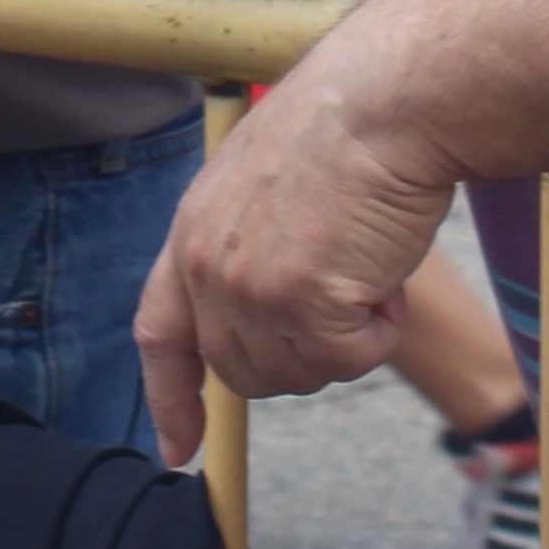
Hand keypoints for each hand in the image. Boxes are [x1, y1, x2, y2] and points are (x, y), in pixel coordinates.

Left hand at [135, 0, 469, 463]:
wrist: (386, 100)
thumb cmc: (350, 130)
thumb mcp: (268, 189)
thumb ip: (250, 251)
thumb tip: (277, 321)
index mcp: (192, 231)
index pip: (162, 332)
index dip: (170, 397)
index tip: (178, 449)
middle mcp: (206, 265)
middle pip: (246, 373)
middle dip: (304, 354)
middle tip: (352, 292)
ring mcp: (247, 288)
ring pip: (301, 373)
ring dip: (348, 337)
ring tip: (367, 260)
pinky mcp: (299, 303)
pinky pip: (350, 361)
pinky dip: (382, 329)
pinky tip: (387, 268)